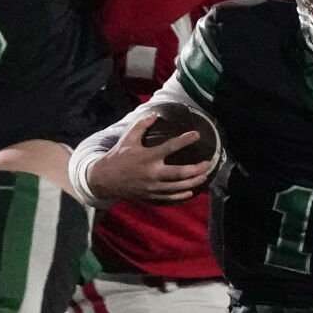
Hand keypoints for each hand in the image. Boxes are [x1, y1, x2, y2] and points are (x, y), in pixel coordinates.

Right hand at [84, 115, 214, 204]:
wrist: (105, 179)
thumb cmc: (118, 156)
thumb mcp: (128, 139)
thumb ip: (142, 125)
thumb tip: (155, 114)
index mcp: (148, 156)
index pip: (171, 147)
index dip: (185, 140)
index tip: (197, 134)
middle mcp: (152, 173)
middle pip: (180, 173)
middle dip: (197, 169)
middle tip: (208, 163)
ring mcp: (152, 187)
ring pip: (178, 187)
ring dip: (194, 182)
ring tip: (204, 176)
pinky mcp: (150, 196)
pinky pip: (170, 197)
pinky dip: (181, 195)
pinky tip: (190, 191)